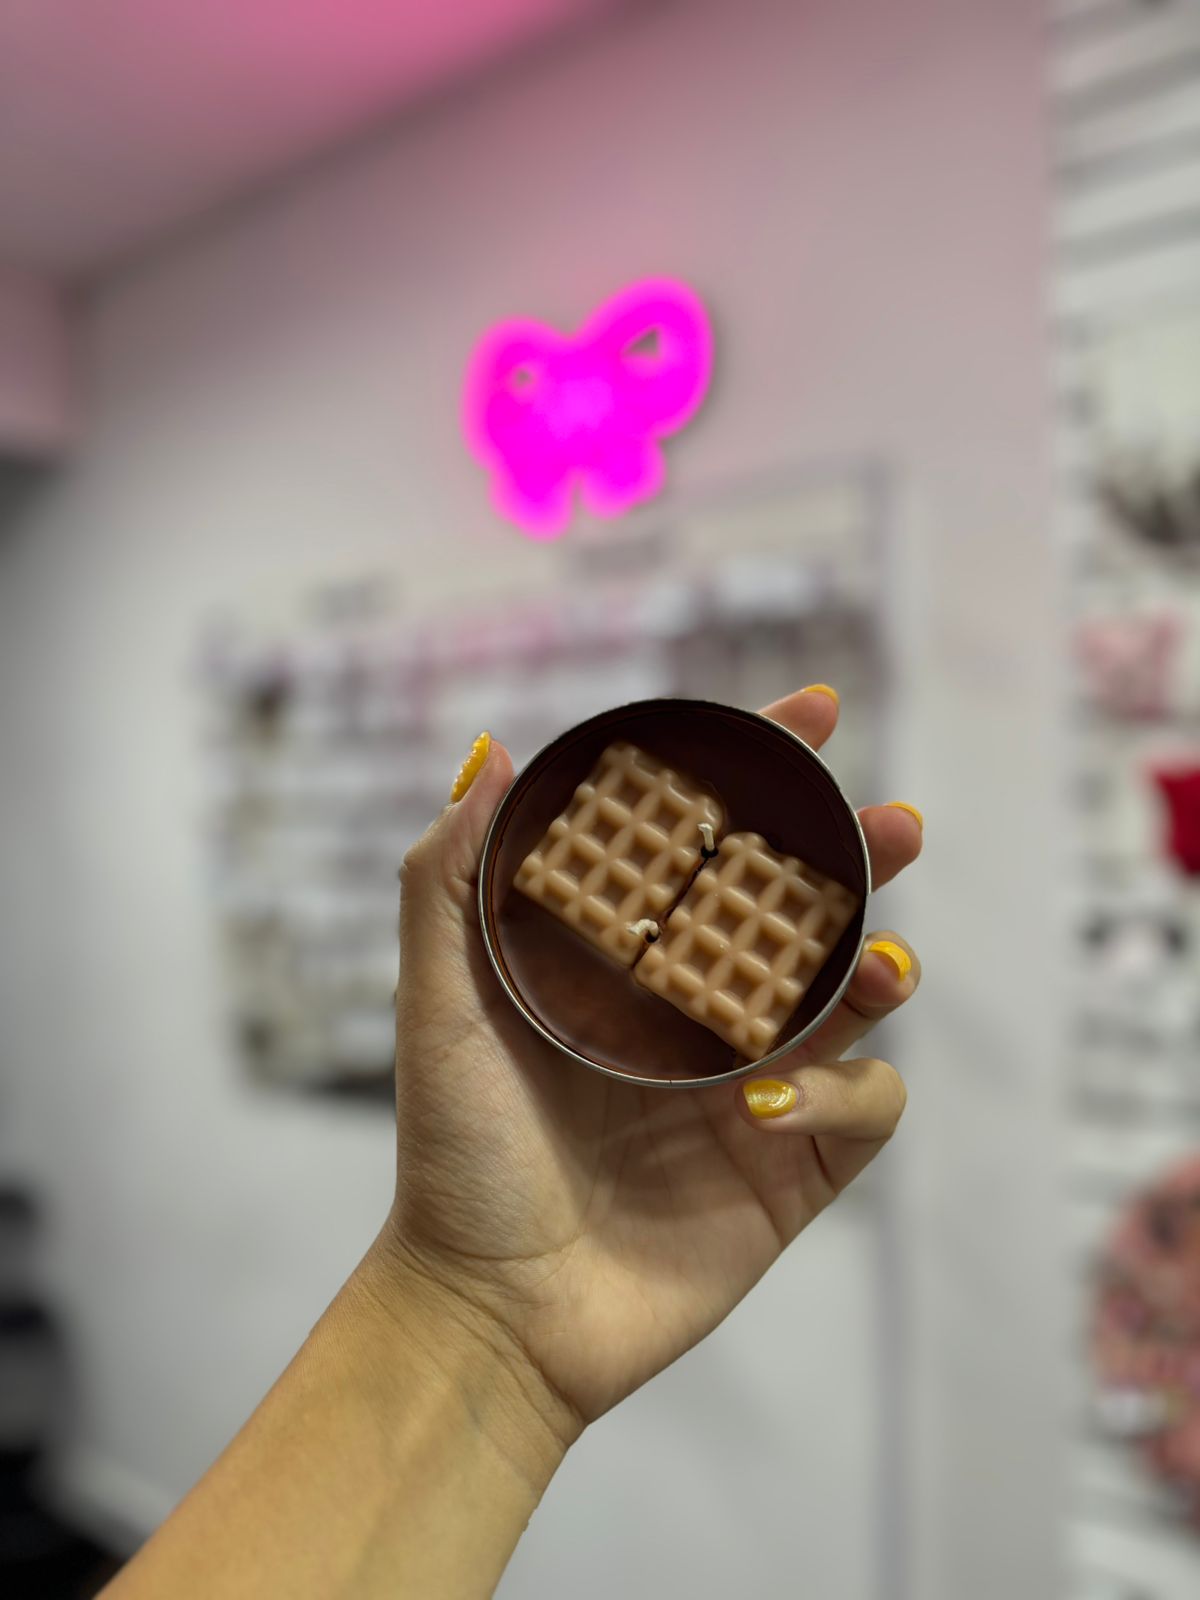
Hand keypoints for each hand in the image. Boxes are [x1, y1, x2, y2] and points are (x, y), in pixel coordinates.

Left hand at [381, 687, 921, 1442]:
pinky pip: (866, 1107)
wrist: (489, 1311)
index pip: (711, 847)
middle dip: (862, 858)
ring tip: (879, 962)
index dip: (764, 772)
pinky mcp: (792, 1167)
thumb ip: (447, 879)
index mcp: (630, 961)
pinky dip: (846, 1091)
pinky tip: (772, 1102)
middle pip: (808, 910)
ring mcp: (753, 1088)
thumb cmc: (456, 1152)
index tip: (809, 711)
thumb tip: (493, 753)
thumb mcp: (438, 1003)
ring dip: (883, 966)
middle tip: (896, 826)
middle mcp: (700, 1012)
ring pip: (858, 1001)